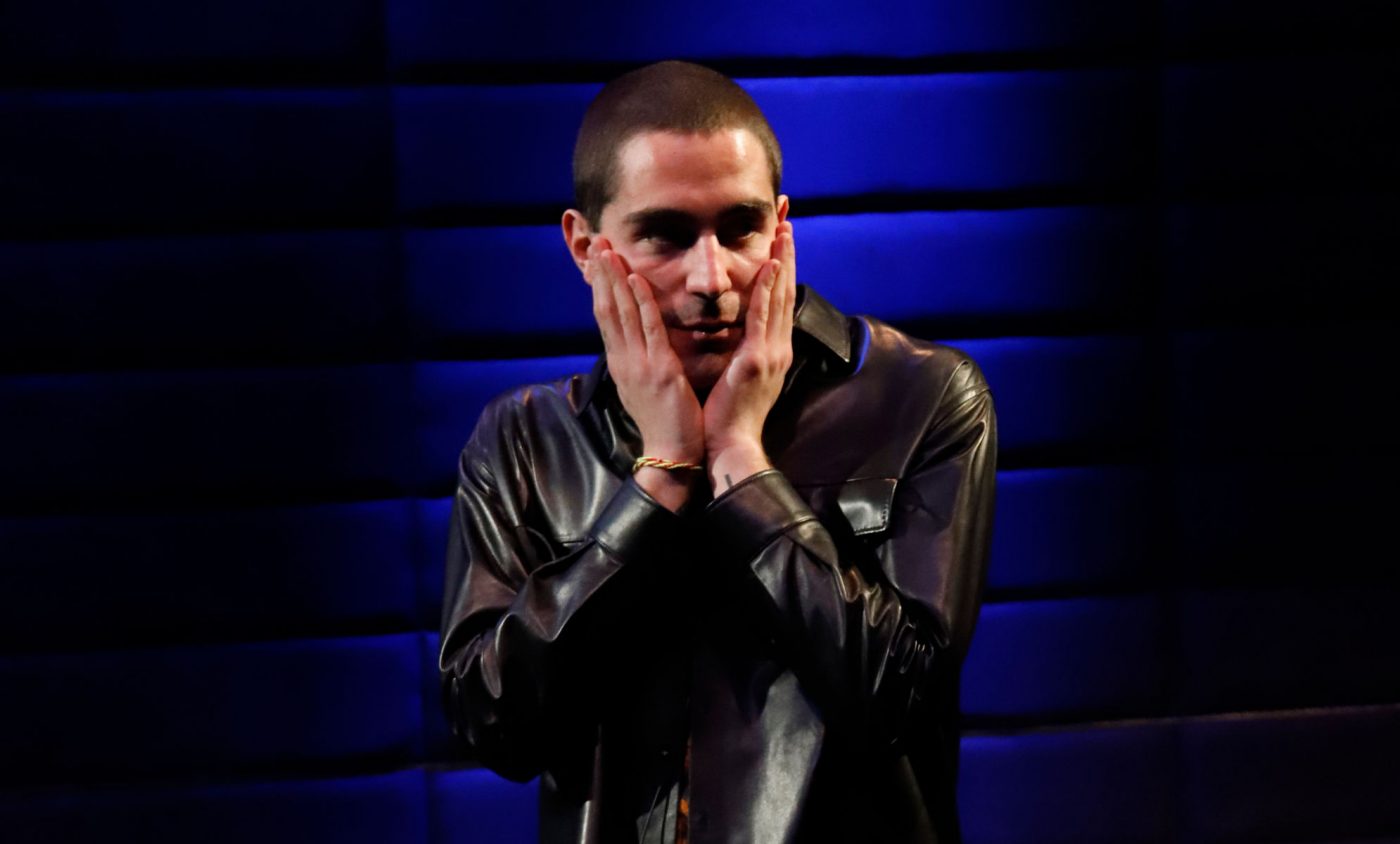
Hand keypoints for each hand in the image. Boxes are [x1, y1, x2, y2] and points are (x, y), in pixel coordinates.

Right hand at [587, 238, 704, 510]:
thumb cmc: (663, 423)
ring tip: (608, 251)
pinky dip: (639, 303)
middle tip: (597, 243)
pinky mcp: (658, 370)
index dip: (601, 288)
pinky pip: (647, 330)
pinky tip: (635, 280)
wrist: (672, 455)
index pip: (606, 318)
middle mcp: (624, 360)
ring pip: (621, 313)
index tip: (598, 261)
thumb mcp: (643, 388)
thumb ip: (637, 363)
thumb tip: (632, 344)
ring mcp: (638, 364)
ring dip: (614, 279)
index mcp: (622, 364)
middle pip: (607, 309)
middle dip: (601, 275)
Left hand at [703, 220, 795, 491]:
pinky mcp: (757, 362)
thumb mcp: (739, 378)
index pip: (780, 302)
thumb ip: (744, 352)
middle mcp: (777, 349)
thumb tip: (739, 335)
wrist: (729, 447)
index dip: (783, 270)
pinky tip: (769, 267)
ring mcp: (770, 354)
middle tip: (789, 223)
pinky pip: (763, 319)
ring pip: (781, 299)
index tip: (781, 241)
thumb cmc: (728, 417)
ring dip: (783, 263)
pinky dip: (768, 291)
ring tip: (784, 232)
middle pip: (787, 293)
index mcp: (771, 352)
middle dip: (789, 257)